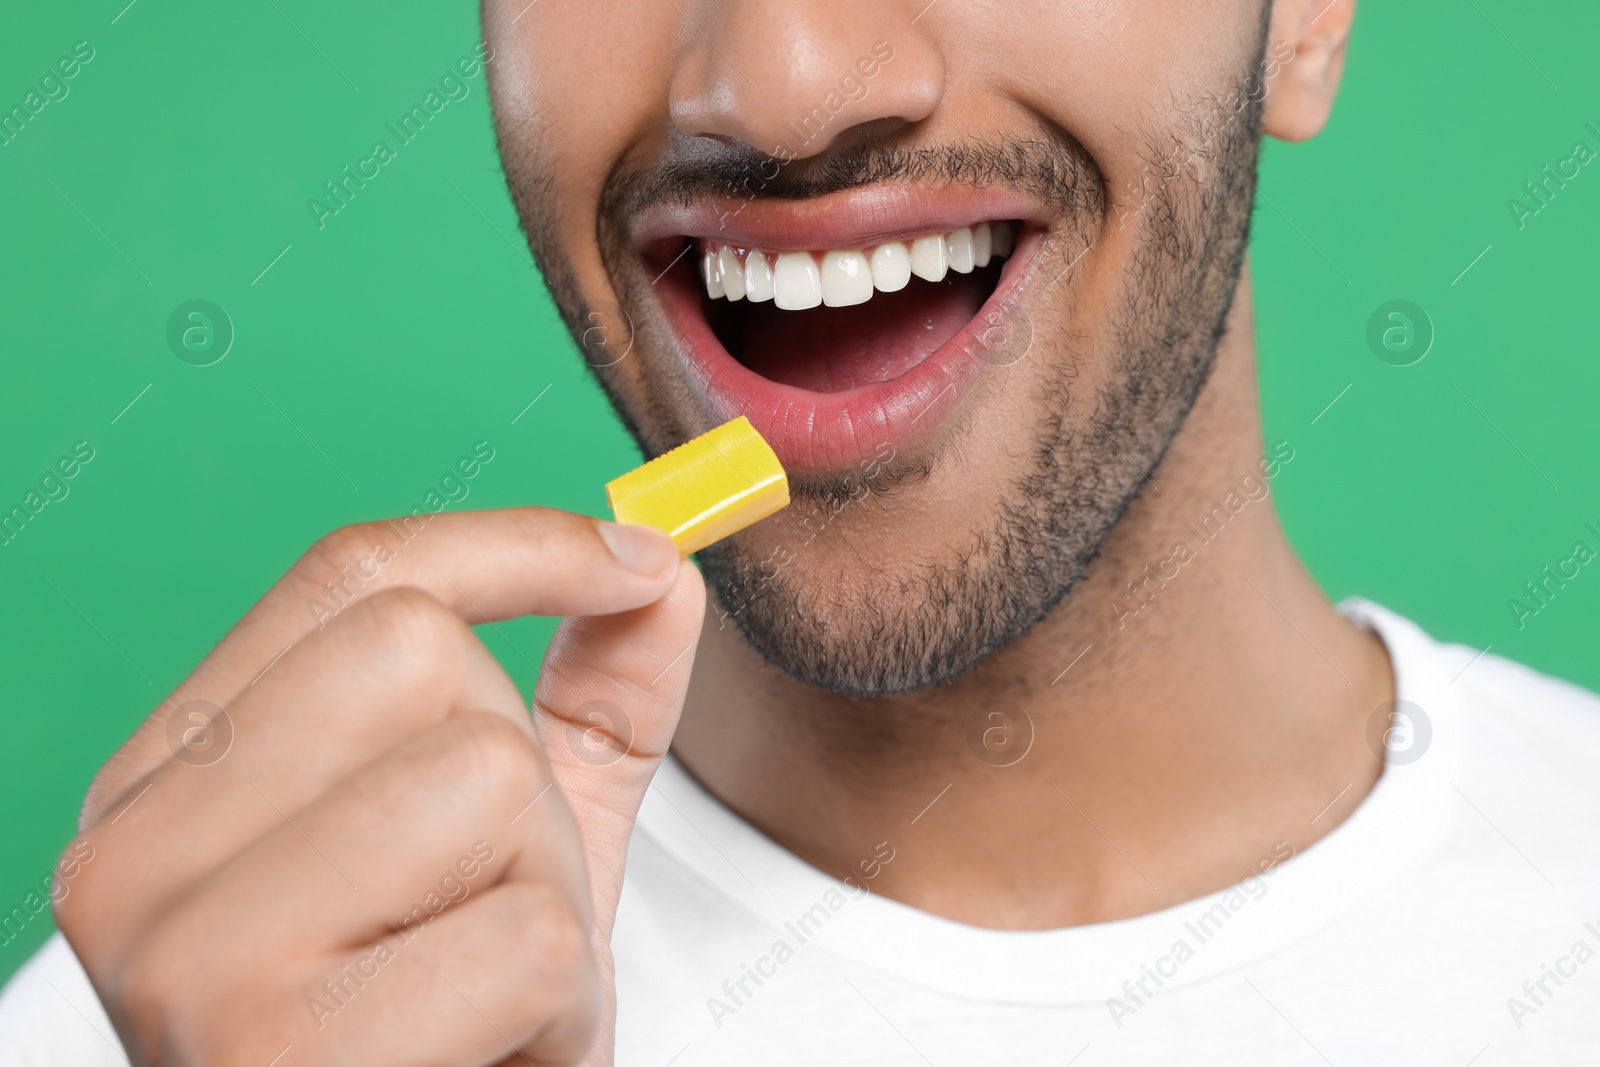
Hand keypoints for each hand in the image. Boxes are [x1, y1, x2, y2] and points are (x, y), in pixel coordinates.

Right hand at [53, 508, 704, 1065]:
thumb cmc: (451, 1029)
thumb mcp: (524, 844)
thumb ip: (588, 701)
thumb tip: (664, 566)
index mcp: (172, 785)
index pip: (346, 575)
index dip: (515, 545)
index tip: (633, 560)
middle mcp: (136, 853)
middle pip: (419, 650)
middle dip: (525, 777)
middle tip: (494, 904)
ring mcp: (188, 956)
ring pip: (484, 778)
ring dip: (550, 894)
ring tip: (489, 988)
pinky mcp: (272, 1052)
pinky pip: (531, 936)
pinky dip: (563, 1003)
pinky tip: (493, 1052)